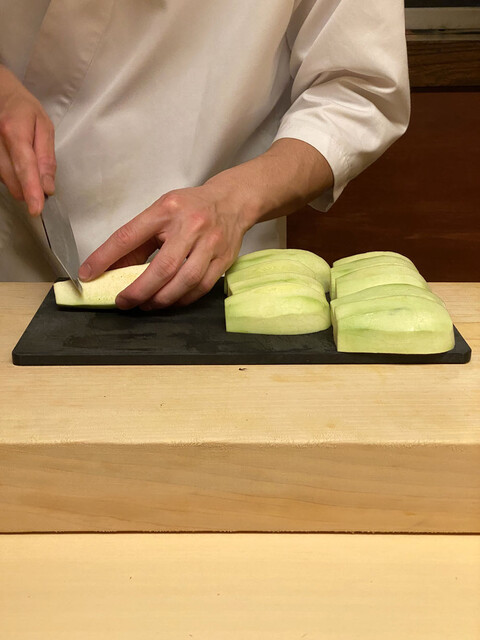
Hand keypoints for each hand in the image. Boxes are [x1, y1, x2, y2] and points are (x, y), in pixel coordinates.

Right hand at [0, 65, 55, 214]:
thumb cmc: (24, 109)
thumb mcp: (44, 127)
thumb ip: (47, 158)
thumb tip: (48, 187)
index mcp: (14, 131)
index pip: (24, 167)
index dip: (31, 190)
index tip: (37, 209)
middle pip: (13, 180)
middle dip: (30, 189)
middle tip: (43, 183)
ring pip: (6, 182)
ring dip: (21, 183)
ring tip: (28, 163)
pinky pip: (1, 177)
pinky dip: (12, 177)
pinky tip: (17, 164)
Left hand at [79, 185, 248, 308]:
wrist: (232, 201)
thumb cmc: (191, 208)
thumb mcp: (160, 213)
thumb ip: (138, 240)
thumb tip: (113, 269)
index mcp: (166, 210)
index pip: (129, 236)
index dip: (105, 258)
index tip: (88, 274)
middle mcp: (190, 226)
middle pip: (162, 267)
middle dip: (139, 290)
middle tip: (123, 302)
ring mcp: (210, 244)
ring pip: (184, 281)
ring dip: (161, 299)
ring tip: (146, 305)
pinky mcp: (224, 259)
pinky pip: (201, 287)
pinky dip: (182, 299)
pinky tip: (170, 301)